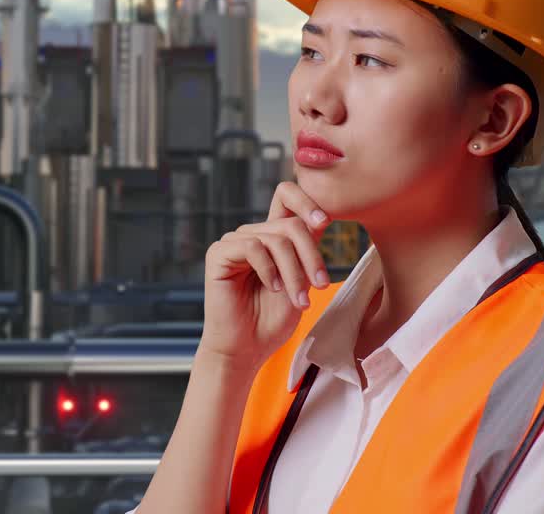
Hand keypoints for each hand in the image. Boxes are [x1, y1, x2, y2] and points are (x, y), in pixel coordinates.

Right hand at [199, 182, 331, 372]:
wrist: (247, 349)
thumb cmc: (273, 319)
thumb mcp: (301, 280)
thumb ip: (306, 249)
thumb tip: (322, 219)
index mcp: (272, 236)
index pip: (286, 195)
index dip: (307, 200)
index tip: (325, 222)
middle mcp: (253, 234)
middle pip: (291, 224)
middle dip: (311, 256)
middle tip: (321, 286)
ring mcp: (234, 242)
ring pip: (276, 239)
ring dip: (294, 272)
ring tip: (299, 300)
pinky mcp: (219, 254)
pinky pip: (252, 247)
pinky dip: (269, 269)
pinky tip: (273, 288)